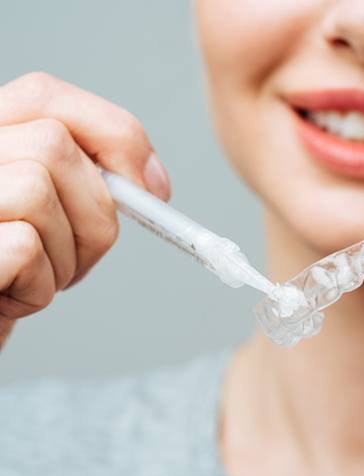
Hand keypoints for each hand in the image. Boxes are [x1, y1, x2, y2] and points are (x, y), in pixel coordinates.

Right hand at [0, 72, 170, 346]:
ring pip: (37, 189)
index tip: (151, 188)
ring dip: (65, 258)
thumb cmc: (12, 273)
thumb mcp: (51, 219)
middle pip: (53, 145)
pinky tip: (12, 299)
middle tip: (76, 256)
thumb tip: (155, 183)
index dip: (112, 135)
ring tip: (36, 278)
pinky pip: (25, 248)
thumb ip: (87, 180)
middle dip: (92, 214)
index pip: (45, 94)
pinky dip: (38, 289)